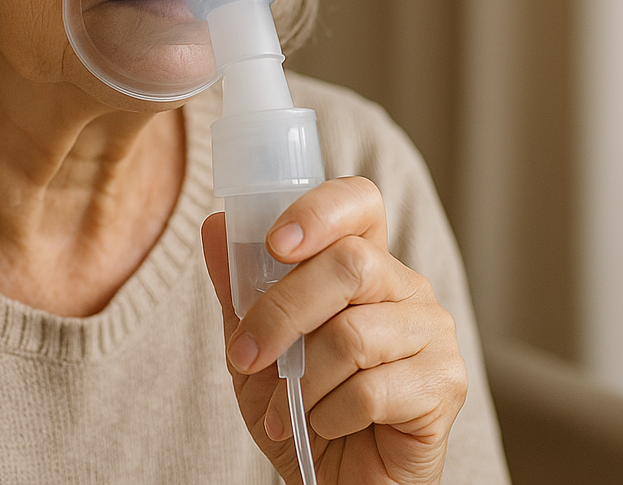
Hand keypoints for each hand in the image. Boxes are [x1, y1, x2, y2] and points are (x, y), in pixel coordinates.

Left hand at [202, 177, 466, 484]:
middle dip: (283, 311)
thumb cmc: (298, 406)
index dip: (317, 212)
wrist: (332, 480)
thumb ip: (238, 286)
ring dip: (302, 381)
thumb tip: (213, 224)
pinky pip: (372, 390)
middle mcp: (406, 286)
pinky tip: (324, 426)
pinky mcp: (446, 386)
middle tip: (247, 355)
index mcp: (364, 261)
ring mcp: (432, 333)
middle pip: (350, 263)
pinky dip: (329, 415)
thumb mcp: (253, 343)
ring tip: (287, 408)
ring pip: (353, 334)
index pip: (358, 202)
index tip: (272, 244)